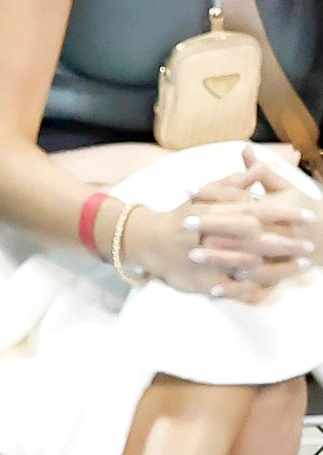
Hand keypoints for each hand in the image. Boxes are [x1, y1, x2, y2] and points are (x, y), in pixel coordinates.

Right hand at [121, 157, 319, 302]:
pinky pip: (231, 287)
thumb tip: (256, 166)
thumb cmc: (181, 216)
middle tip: (309, 244)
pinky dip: (251, 288)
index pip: (252, 209)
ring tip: (300, 265)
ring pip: (246, 263)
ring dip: (277, 265)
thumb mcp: (203, 195)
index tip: (306, 215)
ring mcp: (205, 258)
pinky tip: (274, 287)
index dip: (281, 213)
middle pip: (253, 238)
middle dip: (285, 241)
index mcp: (211, 209)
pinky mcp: (201, 280)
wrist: (148, 241)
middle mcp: (208, 233)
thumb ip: (231, 183)